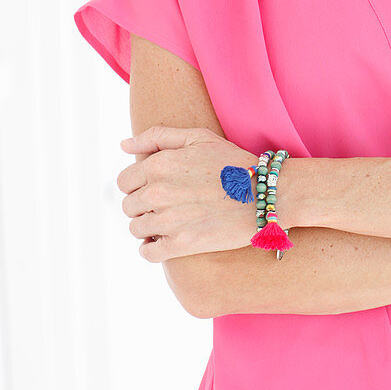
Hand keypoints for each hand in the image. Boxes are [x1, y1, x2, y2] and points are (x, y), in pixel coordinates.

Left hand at [117, 125, 259, 262]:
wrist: (267, 194)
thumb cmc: (233, 163)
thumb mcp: (198, 138)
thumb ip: (157, 137)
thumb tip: (123, 145)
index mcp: (160, 164)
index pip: (124, 181)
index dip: (138, 184)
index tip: (156, 187)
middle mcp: (159, 191)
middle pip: (129, 206)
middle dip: (143, 205)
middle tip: (167, 204)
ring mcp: (169, 220)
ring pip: (136, 229)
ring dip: (148, 227)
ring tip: (171, 221)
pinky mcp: (182, 245)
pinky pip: (148, 253)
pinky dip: (152, 248)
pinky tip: (166, 241)